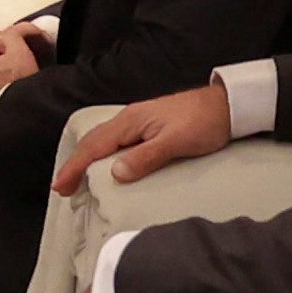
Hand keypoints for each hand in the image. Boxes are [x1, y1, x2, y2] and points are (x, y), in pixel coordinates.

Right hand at [59, 80, 234, 190]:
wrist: (231, 104)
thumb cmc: (206, 122)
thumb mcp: (176, 142)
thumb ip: (145, 157)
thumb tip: (114, 173)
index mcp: (131, 121)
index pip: (94, 146)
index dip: (74, 167)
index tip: (60, 187)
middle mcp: (129, 119)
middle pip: (93, 141)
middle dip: (74, 164)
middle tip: (63, 188)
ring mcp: (139, 121)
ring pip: (103, 140)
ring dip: (87, 159)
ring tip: (78, 178)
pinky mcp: (150, 125)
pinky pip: (116, 141)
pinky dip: (103, 154)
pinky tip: (107, 164)